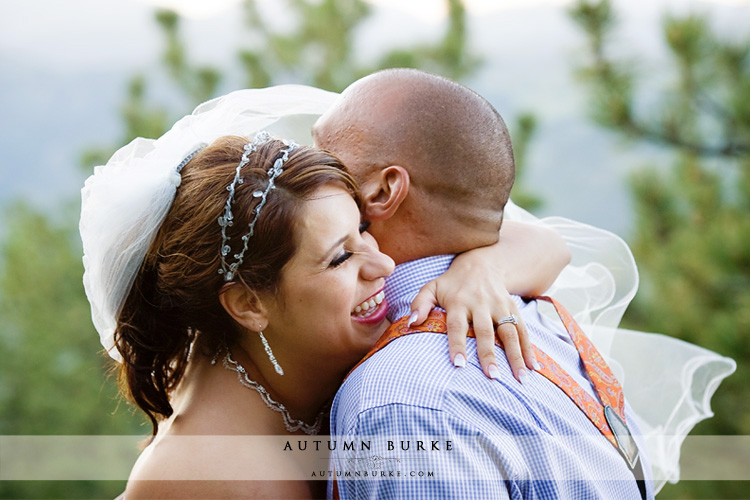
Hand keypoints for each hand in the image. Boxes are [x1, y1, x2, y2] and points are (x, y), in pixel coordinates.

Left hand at [409, 256, 537, 383]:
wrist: (481, 262)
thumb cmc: (452, 283)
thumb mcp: (432, 287)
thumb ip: (420, 304)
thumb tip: (411, 323)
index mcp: (459, 301)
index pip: (457, 326)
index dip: (458, 345)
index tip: (459, 365)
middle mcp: (481, 304)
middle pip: (486, 331)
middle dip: (489, 354)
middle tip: (492, 377)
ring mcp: (500, 306)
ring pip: (509, 332)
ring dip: (516, 355)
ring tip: (521, 379)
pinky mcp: (513, 308)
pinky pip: (523, 329)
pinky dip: (529, 348)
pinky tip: (534, 367)